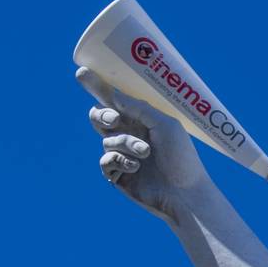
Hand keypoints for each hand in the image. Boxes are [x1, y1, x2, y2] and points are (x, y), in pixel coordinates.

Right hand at [77, 66, 209, 220]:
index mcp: (141, 120)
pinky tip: (136, 166)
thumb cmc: (182, 158)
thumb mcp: (165, 125)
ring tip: (146, 153)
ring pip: (107, 139)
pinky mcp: (118, 175)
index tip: (81, 72)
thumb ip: (139, 108)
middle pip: (99, 116)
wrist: (186, 194)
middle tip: (115, 119)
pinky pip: (105, 160)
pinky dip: (119, 160)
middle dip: (102, 114)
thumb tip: (113, 95)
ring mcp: (122, 155)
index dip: (97, 86)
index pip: (114, 100)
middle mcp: (129, 135)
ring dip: (126, 143)